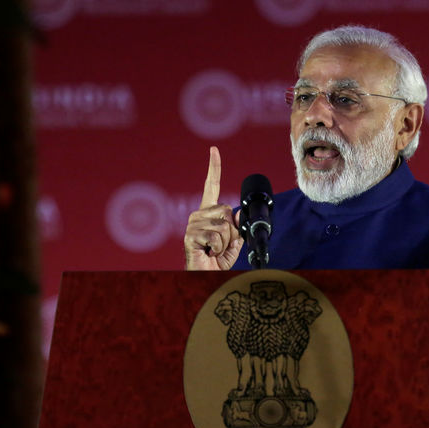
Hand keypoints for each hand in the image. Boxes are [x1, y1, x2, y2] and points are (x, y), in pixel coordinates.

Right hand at [184, 147, 243, 269]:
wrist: (206, 276)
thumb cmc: (217, 260)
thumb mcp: (234, 241)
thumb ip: (238, 226)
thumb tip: (239, 214)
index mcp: (208, 213)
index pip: (211, 186)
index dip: (214, 168)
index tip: (214, 150)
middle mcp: (197, 215)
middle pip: (226, 211)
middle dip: (231, 231)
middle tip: (220, 245)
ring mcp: (192, 225)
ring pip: (223, 226)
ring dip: (225, 243)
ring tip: (214, 250)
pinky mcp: (190, 235)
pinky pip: (216, 236)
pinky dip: (218, 248)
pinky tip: (209, 253)